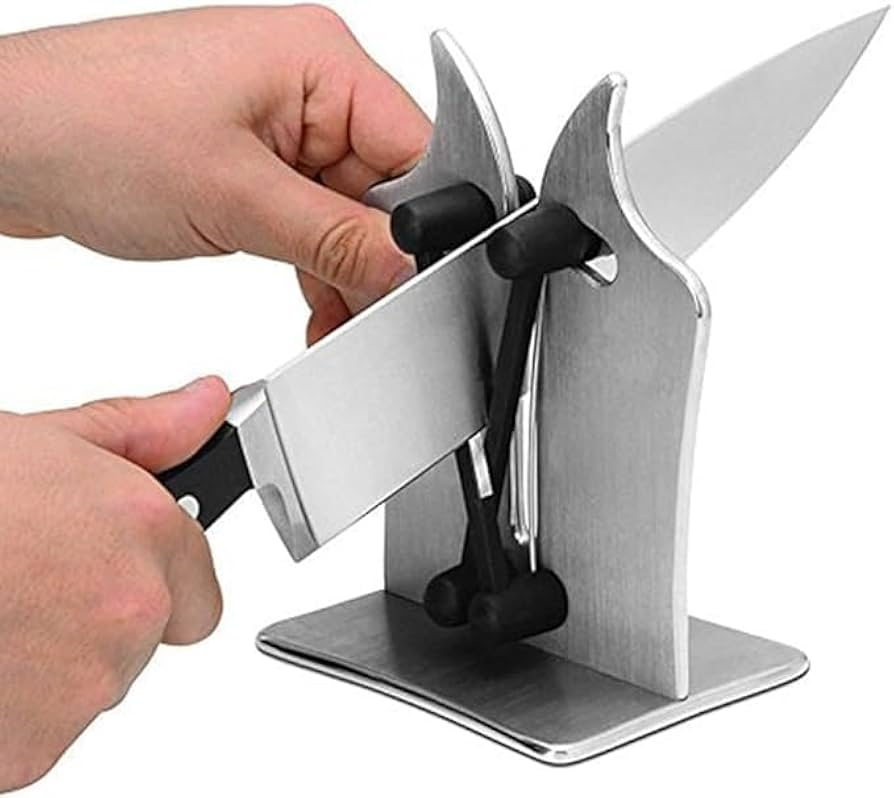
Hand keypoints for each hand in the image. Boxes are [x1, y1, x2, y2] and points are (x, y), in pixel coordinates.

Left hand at [0, 5, 430, 342]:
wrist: (4, 142)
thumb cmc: (90, 128)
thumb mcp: (236, 198)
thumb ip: (336, 238)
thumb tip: (406, 266)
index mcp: (320, 60)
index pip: (419, 151)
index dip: (422, 227)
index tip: (408, 283)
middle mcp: (306, 82)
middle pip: (386, 186)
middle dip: (373, 256)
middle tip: (358, 309)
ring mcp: (279, 119)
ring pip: (348, 209)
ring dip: (339, 266)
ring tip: (325, 313)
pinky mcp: (252, 154)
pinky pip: (308, 213)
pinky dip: (311, 260)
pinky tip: (309, 297)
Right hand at [0, 377, 228, 790]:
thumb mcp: (44, 438)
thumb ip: (145, 431)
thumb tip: (205, 405)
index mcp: (144, 531)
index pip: (200, 590)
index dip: (159, 580)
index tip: (118, 571)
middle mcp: (130, 610)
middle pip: (145, 637)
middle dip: (101, 615)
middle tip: (31, 583)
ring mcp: (82, 686)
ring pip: (90, 684)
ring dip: (53, 662)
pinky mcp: (29, 748)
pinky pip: (40, 731)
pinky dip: (12, 708)